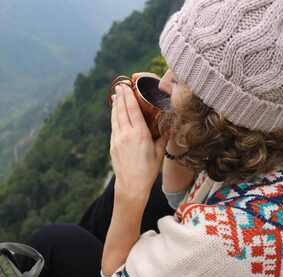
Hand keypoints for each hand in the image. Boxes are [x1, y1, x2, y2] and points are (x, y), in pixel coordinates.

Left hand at [110, 84, 167, 203]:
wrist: (131, 185)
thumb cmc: (148, 170)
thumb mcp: (159, 153)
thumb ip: (163, 137)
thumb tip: (169, 126)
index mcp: (140, 134)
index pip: (133, 110)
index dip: (129, 97)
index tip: (127, 87)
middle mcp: (127, 134)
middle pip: (122, 110)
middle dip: (121, 97)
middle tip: (120, 86)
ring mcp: (118, 139)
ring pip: (115, 117)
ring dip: (115, 105)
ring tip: (116, 95)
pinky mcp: (113, 145)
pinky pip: (114, 126)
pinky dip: (114, 117)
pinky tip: (115, 113)